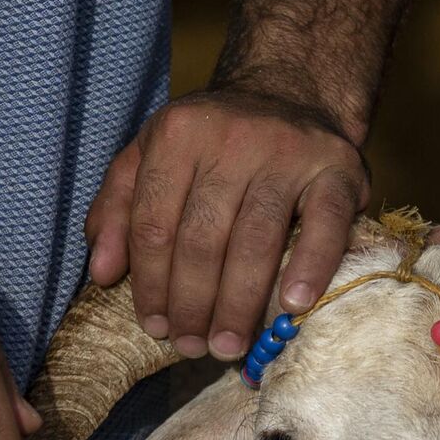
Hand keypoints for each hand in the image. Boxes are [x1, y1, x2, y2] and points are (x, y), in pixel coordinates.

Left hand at [85, 87, 369, 360]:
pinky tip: (293, 305)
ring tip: (227, 346)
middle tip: (191, 347)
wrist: (292, 92)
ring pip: (255, 240)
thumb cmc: (213, 141)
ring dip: (238, 303)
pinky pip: (324, 225)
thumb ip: (117, 208)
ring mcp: (288, 151)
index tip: (154, 328)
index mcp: (178, 133)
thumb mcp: (151, 156)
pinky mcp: (337, 167)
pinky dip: (310, 267)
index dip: (150, 285)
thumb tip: (102, 273)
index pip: (154, 224)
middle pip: (201, 238)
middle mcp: (232, 136)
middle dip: (192, 303)